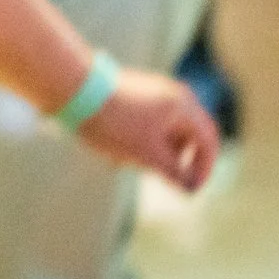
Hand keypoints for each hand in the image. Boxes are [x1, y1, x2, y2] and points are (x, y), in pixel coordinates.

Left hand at [79, 69, 220, 192]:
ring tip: (122, 161)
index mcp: (183, 105)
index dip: (204, 169)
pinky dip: (134, 141)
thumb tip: (189, 189)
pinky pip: (142, 123)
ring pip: (161, 131)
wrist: (69, 88)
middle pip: (185, 136)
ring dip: (149, 152)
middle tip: (154, 175)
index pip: (208, 141)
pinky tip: (110, 151)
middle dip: (171, 160)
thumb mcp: (147, 153)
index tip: (191, 190)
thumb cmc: (112, 121)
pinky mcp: (128, 93)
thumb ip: (173, 172)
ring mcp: (149, 91)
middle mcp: (171, 94)